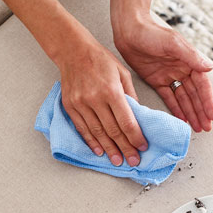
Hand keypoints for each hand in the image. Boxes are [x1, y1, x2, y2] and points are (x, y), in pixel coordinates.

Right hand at [58, 38, 147, 166]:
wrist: (73, 51)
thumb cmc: (100, 60)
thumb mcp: (123, 73)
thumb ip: (131, 95)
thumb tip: (139, 116)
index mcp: (111, 91)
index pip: (126, 121)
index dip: (136, 137)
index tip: (142, 147)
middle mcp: (95, 99)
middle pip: (113, 131)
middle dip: (125, 148)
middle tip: (133, 161)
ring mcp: (81, 104)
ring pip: (97, 133)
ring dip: (109, 149)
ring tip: (117, 161)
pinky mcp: (70, 106)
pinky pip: (82, 128)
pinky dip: (91, 142)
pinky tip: (99, 151)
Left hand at [114, 17, 212, 131]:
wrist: (129, 30)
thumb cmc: (151, 32)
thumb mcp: (173, 43)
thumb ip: (191, 57)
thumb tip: (209, 68)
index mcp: (189, 61)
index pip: (202, 85)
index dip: (208, 101)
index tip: (212, 115)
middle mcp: (181, 69)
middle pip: (194, 95)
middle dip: (201, 111)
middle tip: (206, 127)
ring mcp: (169, 76)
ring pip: (183, 98)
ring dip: (190, 113)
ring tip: (197, 127)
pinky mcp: (156, 80)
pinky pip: (168, 97)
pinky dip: (175, 109)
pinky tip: (181, 119)